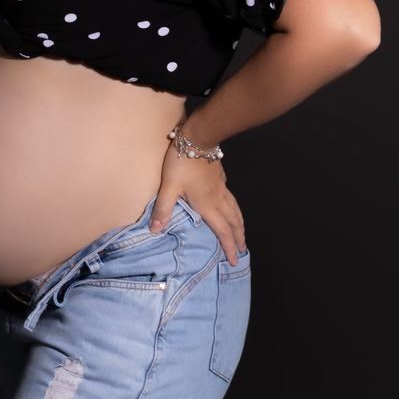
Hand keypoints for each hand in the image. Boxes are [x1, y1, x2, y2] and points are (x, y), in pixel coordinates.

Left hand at [151, 143, 245, 263]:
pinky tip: (231, 207)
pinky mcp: (220, 178)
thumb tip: (155, 231)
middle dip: (239, 238)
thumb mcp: (169, 187)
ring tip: (242, 234)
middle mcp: (218, 199)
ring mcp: (221, 187)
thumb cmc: (182, 163)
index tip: (234, 260)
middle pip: (233, 223)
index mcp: (207, 205)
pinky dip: (234, 208)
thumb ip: (163, 209)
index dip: (229, 247)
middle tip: (242, 251)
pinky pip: (231, 198)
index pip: (222, 231)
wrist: (198, 138)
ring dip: (240, 224)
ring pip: (235, 210)